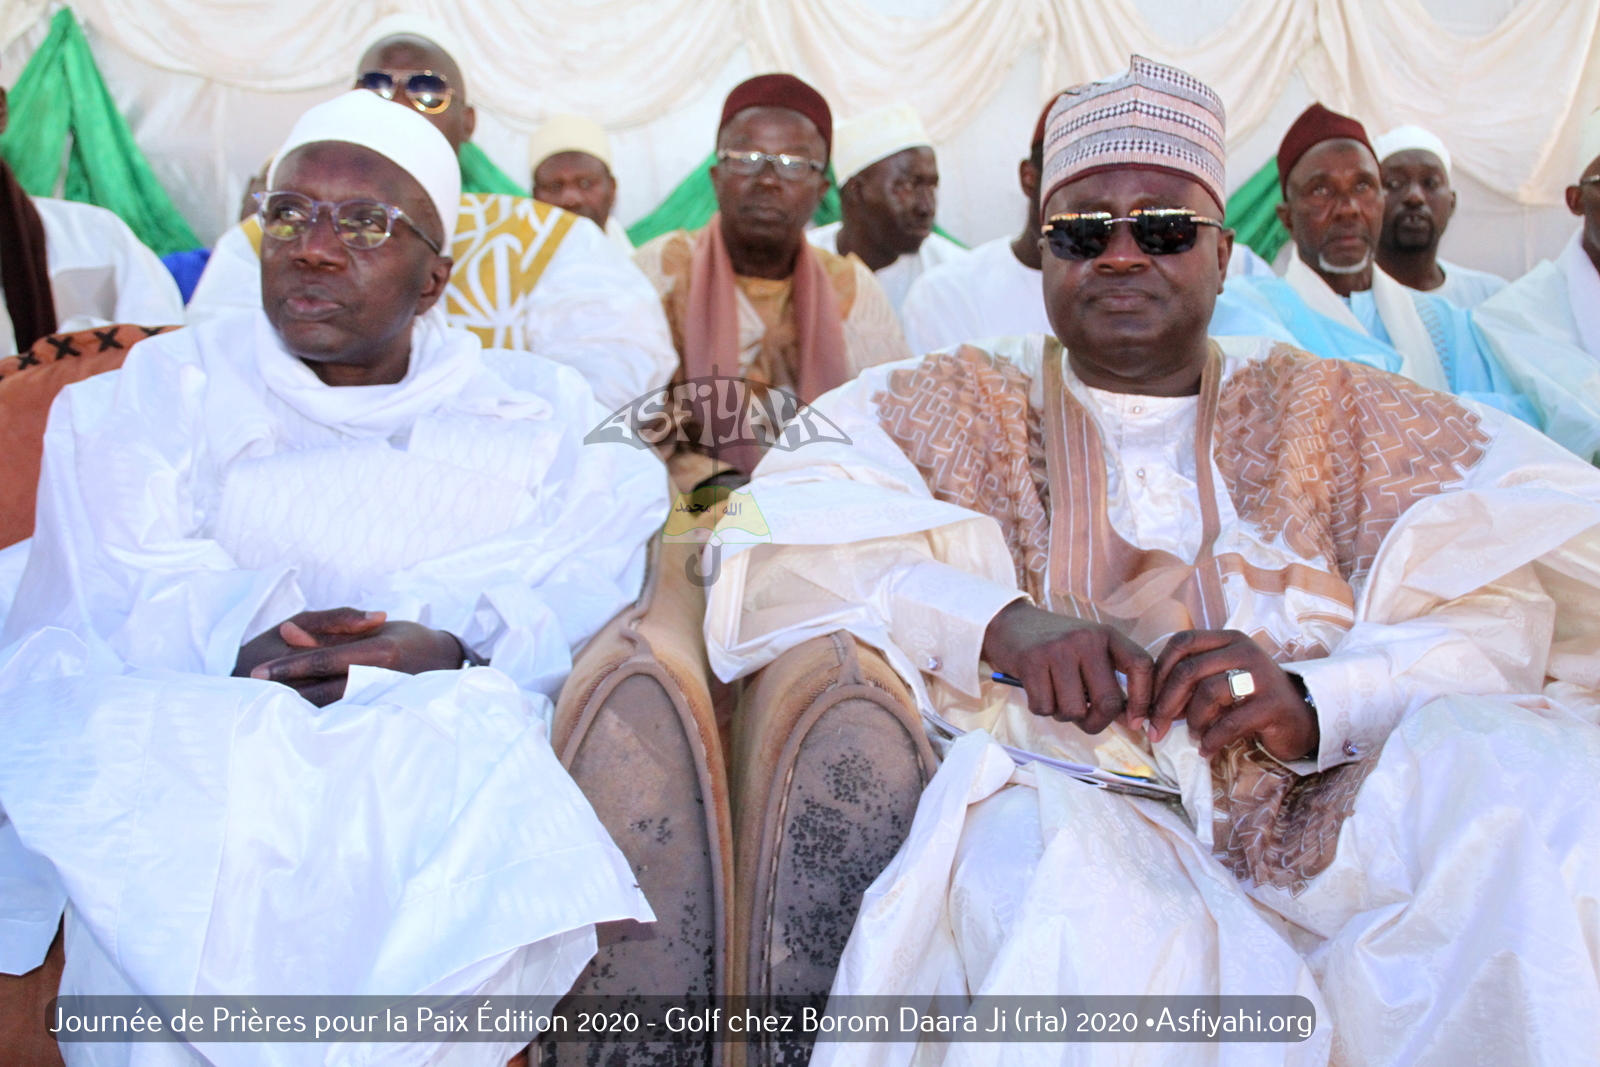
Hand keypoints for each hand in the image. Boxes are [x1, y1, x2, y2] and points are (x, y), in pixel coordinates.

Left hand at [234, 607, 465, 706]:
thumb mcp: (372, 628)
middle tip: (249, 694)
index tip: (259, 672)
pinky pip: (343, 717)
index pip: (323, 661)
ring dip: (296, 709)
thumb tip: (286, 633)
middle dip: (284, 694)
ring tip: (262, 708)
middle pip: (320, 691)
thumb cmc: (409, 640)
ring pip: (329, 708)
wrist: (449, 664)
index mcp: (377, 652)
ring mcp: (381, 699)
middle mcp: (379, 678)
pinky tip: (295, 718)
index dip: (289, 667)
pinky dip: (317, 717)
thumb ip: (330, 631)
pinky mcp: (381, 713)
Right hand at [981, 600, 1153, 732]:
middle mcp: (1086, 639)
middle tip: (1085, 720)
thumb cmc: (1056, 647)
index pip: (1141, 665)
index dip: (1144, 699)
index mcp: (1107, 635)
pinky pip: (1044, 707)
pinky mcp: (1032, 661)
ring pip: (1074, 710)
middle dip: (1097, 722)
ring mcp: (1058, 649)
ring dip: (1064, 715)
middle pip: (1108, 701)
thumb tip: (1131, 721)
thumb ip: (1110, 682)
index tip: (1135, 722)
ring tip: (1056, 696)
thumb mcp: (1088, 653)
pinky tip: (1037, 690)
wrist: (1010, 624)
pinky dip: (1041, 708)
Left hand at [1146, 629, 1318, 760]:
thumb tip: (1151, 704)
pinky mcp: (1272, 705)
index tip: (1148, 700)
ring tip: (1193, 736)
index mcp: (1228, 640)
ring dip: (1192, 721)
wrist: (1301, 718)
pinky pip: (1229, 723)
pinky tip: (1206, 750)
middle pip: (1188, 670)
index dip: (1159, 671)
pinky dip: (1212, 740)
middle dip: (1165, 703)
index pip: (1181, 643)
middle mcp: (1244, 651)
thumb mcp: (1221, 680)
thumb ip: (1191, 683)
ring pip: (1208, 693)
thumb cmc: (1252, 699)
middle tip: (1156, 728)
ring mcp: (1261, 676)